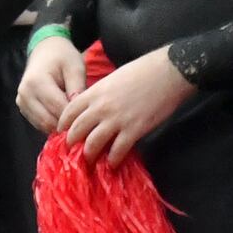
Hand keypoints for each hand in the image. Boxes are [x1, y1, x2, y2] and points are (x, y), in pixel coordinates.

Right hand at [16, 29, 87, 134]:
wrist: (45, 50)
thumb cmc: (63, 57)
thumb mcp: (75, 67)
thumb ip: (77, 88)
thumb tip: (78, 112)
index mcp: (37, 82)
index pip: (58, 109)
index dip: (75, 116)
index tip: (88, 117)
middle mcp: (25, 94)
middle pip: (49, 121)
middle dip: (67, 123)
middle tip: (82, 119)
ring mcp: (21, 102)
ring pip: (43, 125)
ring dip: (59, 125)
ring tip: (73, 115)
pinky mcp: (23, 107)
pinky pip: (39, 124)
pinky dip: (52, 123)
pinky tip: (62, 114)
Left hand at [62, 48, 191, 164]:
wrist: (169, 72)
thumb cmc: (143, 70)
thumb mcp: (114, 78)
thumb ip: (101, 93)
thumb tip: (94, 107)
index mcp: (96, 92)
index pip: (69, 111)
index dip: (63, 125)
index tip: (63, 133)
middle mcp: (102, 107)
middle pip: (77, 130)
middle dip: (72, 144)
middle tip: (73, 151)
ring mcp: (117, 120)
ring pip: (93, 144)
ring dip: (89, 155)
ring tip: (91, 161)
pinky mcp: (134, 130)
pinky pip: (117, 150)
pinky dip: (113, 159)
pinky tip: (113, 163)